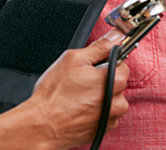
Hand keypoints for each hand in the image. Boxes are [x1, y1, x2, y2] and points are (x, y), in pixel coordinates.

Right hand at [24, 31, 129, 147]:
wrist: (43, 125)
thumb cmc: (54, 94)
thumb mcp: (73, 60)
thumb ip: (99, 47)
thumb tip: (115, 36)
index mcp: (114, 80)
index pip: (122, 64)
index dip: (106, 62)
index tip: (93, 66)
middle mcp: (118, 101)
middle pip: (118, 83)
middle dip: (103, 80)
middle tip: (81, 81)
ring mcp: (112, 117)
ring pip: (112, 100)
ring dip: (100, 97)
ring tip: (78, 97)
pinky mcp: (104, 129)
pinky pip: (106, 115)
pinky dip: (96, 111)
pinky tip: (79, 108)